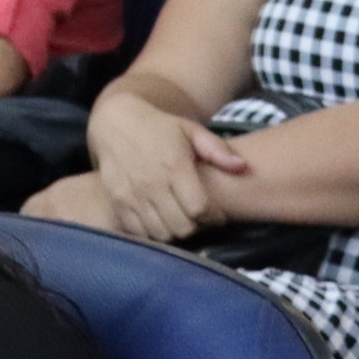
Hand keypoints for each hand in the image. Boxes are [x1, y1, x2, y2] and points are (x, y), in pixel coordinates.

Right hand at [71, 94, 245, 240]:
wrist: (116, 123)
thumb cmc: (160, 128)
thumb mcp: (191, 130)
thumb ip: (217, 150)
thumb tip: (242, 167)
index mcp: (174, 166)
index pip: (200, 209)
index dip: (214, 217)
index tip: (217, 215)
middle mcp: (152, 184)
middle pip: (182, 227)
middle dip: (196, 227)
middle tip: (198, 218)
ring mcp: (131, 196)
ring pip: (161, 234)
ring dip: (175, 231)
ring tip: (180, 219)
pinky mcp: (117, 204)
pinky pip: (139, 233)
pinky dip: (152, 233)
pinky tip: (159, 220)